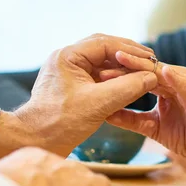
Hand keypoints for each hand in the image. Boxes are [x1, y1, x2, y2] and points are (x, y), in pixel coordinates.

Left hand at [0, 35, 157, 158]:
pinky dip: (115, 79)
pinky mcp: (72, 86)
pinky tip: (129, 85)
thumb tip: (151, 77)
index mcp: (68, 56)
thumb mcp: (98, 104)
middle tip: (150, 61)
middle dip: (128, 56)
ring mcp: (69, 72)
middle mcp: (67, 59)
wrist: (34, 142)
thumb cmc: (59, 123)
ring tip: (143, 73)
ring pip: (102, 63)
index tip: (150, 58)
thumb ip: (127, 88)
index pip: (105, 44)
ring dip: (122, 68)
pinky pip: (98, 76)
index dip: (130, 50)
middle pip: (104, 49)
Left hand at [105, 52, 185, 161]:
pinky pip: (183, 85)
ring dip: (139, 66)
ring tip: (120, 59)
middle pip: (144, 67)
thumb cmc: (183, 135)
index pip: (136, 72)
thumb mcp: (149, 126)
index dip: (116, 70)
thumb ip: (130, 119)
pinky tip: (161, 72)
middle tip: (100, 62)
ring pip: (159, 71)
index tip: (95, 71)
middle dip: (122, 64)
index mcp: (162, 84)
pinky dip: (173, 78)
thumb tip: (106, 114)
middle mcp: (174, 79)